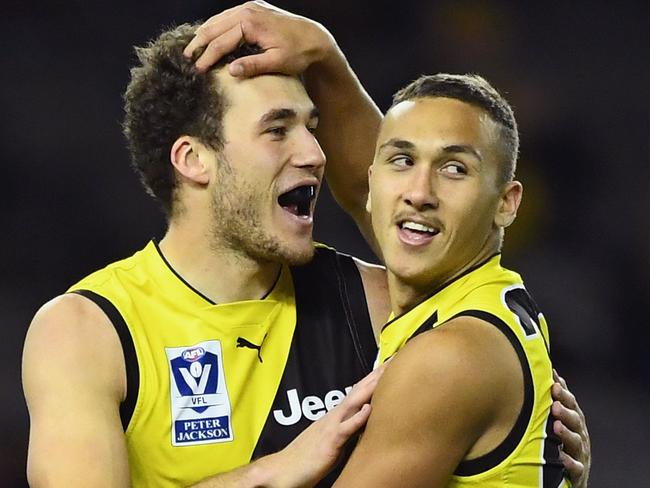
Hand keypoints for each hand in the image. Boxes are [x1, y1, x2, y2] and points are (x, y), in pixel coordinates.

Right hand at [184, 1, 333, 75]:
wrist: (315, 38)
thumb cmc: (299, 53)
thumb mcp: (277, 63)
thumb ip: (253, 66)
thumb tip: (230, 71)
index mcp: (251, 23)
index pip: (222, 42)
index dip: (208, 57)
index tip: (198, 70)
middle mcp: (248, 10)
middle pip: (215, 27)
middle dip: (199, 43)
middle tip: (186, 57)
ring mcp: (251, 6)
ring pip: (219, 19)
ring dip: (205, 33)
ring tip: (193, 48)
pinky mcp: (254, 8)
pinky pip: (229, 16)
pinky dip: (217, 26)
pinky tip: (210, 35)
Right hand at [264, 365, 385, 487]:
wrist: (282, 470)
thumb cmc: (306, 458)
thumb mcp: (330, 439)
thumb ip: (345, 430)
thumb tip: (361, 425)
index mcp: (335, 416)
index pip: (357, 393)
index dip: (373, 379)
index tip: (389, 367)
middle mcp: (334, 417)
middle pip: (358, 391)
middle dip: (376, 376)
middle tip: (394, 360)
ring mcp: (331, 427)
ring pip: (354, 403)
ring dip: (370, 388)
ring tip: (386, 374)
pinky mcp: (330, 443)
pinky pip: (345, 429)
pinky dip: (357, 418)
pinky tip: (369, 409)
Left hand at [551, 369, 590, 487]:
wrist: (573, 473)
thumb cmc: (565, 441)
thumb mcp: (563, 419)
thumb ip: (559, 399)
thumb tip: (553, 373)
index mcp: (574, 420)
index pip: (571, 404)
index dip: (564, 394)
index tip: (554, 383)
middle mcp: (580, 435)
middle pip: (575, 421)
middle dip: (566, 411)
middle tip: (555, 403)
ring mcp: (580, 453)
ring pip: (576, 442)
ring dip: (567, 434)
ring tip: (556, 426)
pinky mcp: (578, 471)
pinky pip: (575, 467)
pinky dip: (569, 462)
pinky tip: (562, 457)